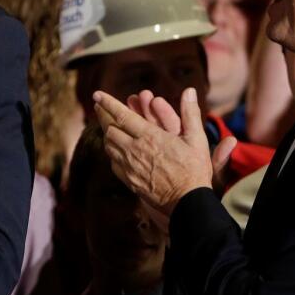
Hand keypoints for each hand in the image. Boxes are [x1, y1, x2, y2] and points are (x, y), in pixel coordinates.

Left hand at [94, 88, 215, 219]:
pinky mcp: (128, 180)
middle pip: (109, 129)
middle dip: (104, 116)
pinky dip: (112, 152)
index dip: (107, 103)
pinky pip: (113, 162)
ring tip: (107, 126)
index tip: (97, 95)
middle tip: (100, 108)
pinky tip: (116, 149)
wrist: (187, 202)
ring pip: (108, 145)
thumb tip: (190, 91)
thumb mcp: (197, 139)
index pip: (121, 115)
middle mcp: (134, 149)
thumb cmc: (194, 170)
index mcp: (149, 136)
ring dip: (107, 134)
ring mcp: (129, 166)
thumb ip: (190, 113)